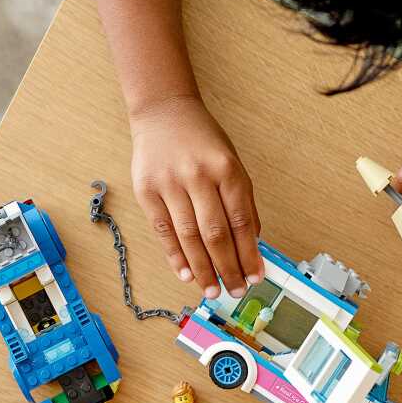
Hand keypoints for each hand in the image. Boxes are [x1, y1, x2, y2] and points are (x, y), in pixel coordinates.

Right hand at [131, 96, 263, 298]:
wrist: (163, 112)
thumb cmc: (203, 141)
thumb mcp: (232, 163)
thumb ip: (241, 201)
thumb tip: (250, 244)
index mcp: (226, 170)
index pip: (241, 222)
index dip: (249, 254)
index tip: (255, 276)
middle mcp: (198, 176)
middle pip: (216, 234)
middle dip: (228, 268)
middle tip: (235, 290)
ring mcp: (170, 184)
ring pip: (189, 237)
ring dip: (203, 269)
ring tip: (212, 291)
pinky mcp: (146, 191)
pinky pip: (163, 231)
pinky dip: (176, 257)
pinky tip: (187, 275)